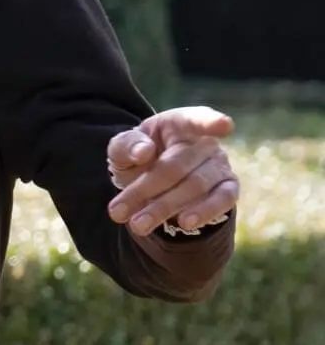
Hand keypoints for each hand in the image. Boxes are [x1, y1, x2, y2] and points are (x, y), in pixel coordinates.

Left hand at [106, 106, 238, 236]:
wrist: (154, 179)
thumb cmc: (140, 156)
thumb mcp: (123, 148)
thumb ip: (126, 145)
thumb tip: (143, 152)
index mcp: (178, 123)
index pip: (195, 119)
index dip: (210, 122)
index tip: (225, 126)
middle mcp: (204, 142)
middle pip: (176, 165)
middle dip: (145, 190)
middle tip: (116, 213)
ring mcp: (219, 164)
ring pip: (196, 185)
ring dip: (166, 207)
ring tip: (139, 225)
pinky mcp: (228, 187)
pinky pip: (224, 199)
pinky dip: (205, 211)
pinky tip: (185, 224)